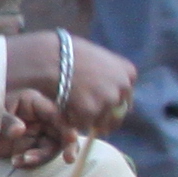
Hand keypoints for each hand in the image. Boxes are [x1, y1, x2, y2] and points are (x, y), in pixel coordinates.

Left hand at [0, 86, 67, 167]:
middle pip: (62, 131)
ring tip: (22, 161)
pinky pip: (39, 155)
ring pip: (52, 146)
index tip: (71, 138)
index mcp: (33, 102)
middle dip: (67, 146)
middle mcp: (40, 117)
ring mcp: (37, 132)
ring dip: (42, 156)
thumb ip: (6, 122)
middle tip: (69, 159)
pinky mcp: (31, 146)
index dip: (66, 126)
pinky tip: (16, 162)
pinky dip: (31, 162)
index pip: (56, 114)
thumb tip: (20, 130)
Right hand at [2, 30, 136, 147]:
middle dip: (101, 117)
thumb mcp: (97, 56)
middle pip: (116, 114)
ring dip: (86, 120)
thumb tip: (107, 88)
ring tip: (69, 110)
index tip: (98, 105)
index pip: (126, 98)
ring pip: (99, 122)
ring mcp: (108, 99)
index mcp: (128, 71)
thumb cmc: (68, 52)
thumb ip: (107, 73)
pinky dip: (71, 121)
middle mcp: (123, 86)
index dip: (111, 104)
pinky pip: (82, 124)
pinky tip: (62, 110)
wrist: (49, 57)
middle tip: (84, 115)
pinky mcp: (91, 111)